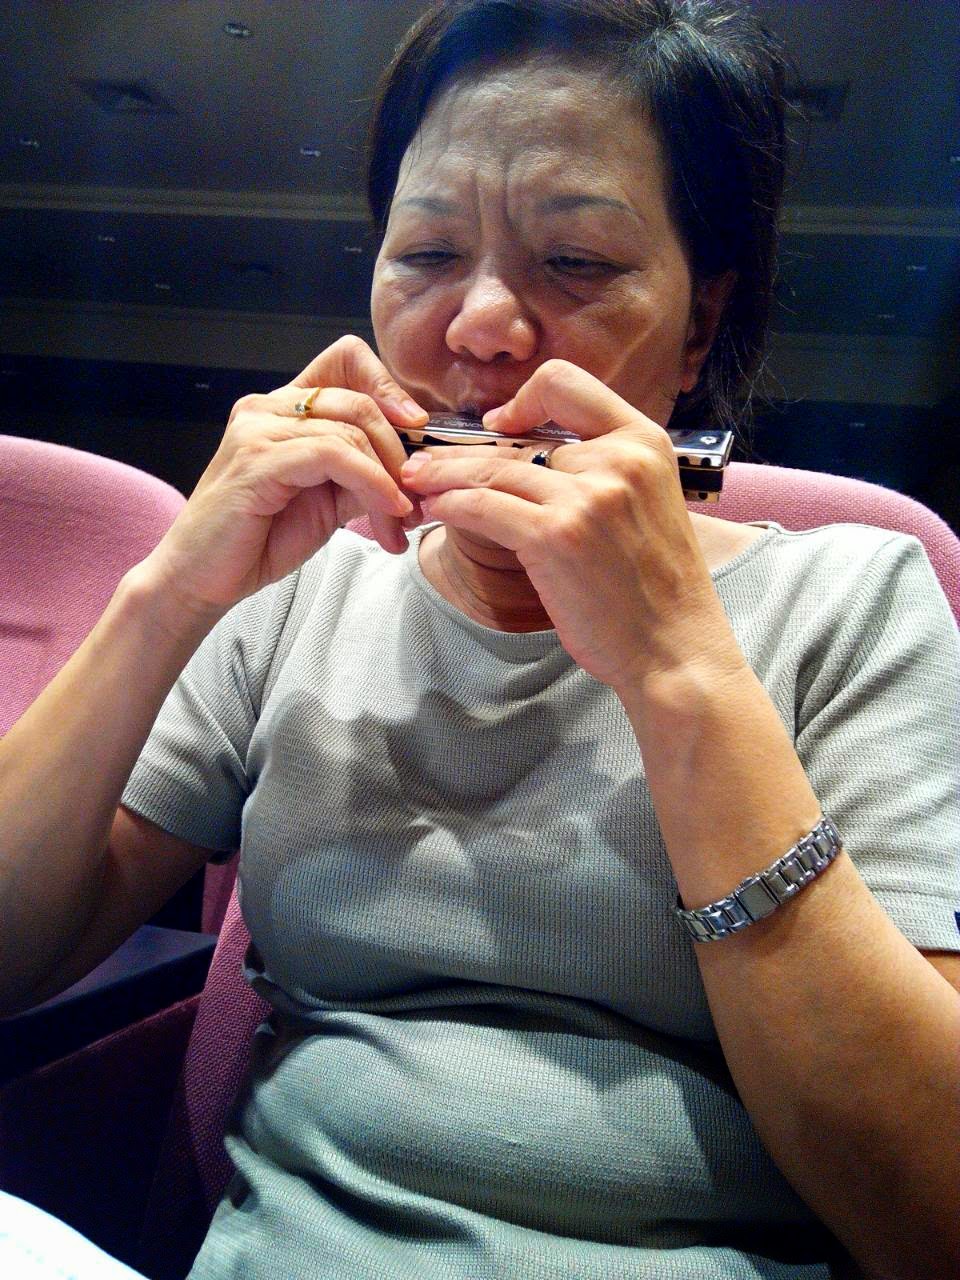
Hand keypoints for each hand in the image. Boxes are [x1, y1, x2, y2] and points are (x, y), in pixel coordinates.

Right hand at [141, 336, 426, 618]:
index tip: (416, 428)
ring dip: (389, 479)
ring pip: (352, 429)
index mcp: (284, 408)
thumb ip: (363, 475)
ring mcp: (258, 428)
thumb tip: (414, 470)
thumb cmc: (259, 539)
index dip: (389, 385)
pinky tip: (386, 512)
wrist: (204, 578)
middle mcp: (267, 407)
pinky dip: (371, 483)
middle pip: (359, 398)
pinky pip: (334, 454)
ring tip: (400, 519)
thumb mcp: (329, 501)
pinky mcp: (257, 459)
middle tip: (416, 497)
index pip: (347, 359)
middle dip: (400, 451)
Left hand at [400, 360, 730, 690]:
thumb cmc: (657, 588)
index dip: (523, 400)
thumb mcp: (648, 503)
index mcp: (644, 442)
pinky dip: (450, 505)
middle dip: (462, 453)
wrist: (677, 647)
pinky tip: (434, 511)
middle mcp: (617, 459)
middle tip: (425, 463)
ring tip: (415, 482)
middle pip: (517, 439)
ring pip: (491, 470)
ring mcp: (585, 497)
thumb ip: (604, 472)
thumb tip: (536, 458)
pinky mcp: (555, 536)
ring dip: (443, 476)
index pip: (566, 384)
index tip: (500, 429)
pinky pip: (483, 506)